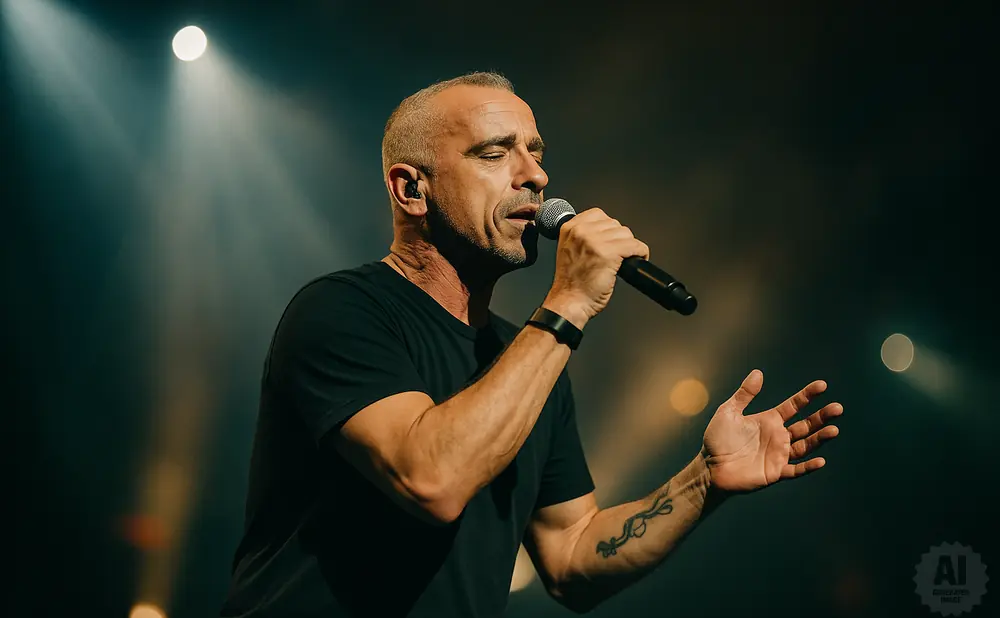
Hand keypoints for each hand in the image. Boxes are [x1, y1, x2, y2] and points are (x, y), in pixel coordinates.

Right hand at [542, 208, 649, 328]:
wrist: (569, 302)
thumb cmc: (571, 283)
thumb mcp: (569, 250)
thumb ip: (582, 237)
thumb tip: (606, 232)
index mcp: (570, 228)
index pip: (598, 214)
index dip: (608, 228)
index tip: (610, 240)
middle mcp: (581, 231)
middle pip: (614, 224)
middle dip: (619, 239)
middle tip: (617, 254)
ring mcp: (595, 241)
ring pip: (626, 234)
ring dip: (629, 247)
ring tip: (625, 259)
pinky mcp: (609, 253)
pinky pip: (635, 246)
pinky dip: (641, 253)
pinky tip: (638, 260)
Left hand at [701, 369, 841, 492]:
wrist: (710, 467)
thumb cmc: (718, 440)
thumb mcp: (729, 412)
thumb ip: (744, 394)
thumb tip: (758, 373)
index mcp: (769, 420)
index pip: (794, 406)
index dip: (807, 396)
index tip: (822, 386)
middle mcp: (778, 436)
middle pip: (806, 425)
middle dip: (822, 416)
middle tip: (838, 408)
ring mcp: (778, 454)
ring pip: (805, 445)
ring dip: (820, 438)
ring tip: (834, 430)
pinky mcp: (775, 472)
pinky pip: (795, 469)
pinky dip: (808, 467)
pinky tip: (821, 461)